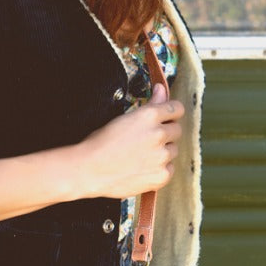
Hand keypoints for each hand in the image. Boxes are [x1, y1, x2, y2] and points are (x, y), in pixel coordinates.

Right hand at [77, 84, 183, 198]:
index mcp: (149, 116)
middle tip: (146, 140)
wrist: (89, 170)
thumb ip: (150, 104)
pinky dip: (160, 169)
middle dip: (165, 133)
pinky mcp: (162, 175)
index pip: (177, 109)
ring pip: (173, 150)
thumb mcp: (124, 117)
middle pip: (176, 130)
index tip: (166, 117)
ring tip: (141, 156)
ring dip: (162, 151)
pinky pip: (170, 168)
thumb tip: (162, 89)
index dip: (171, 112)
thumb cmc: (101, 143)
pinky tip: (143, 168)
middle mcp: (159, 134)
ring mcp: (162, 156)